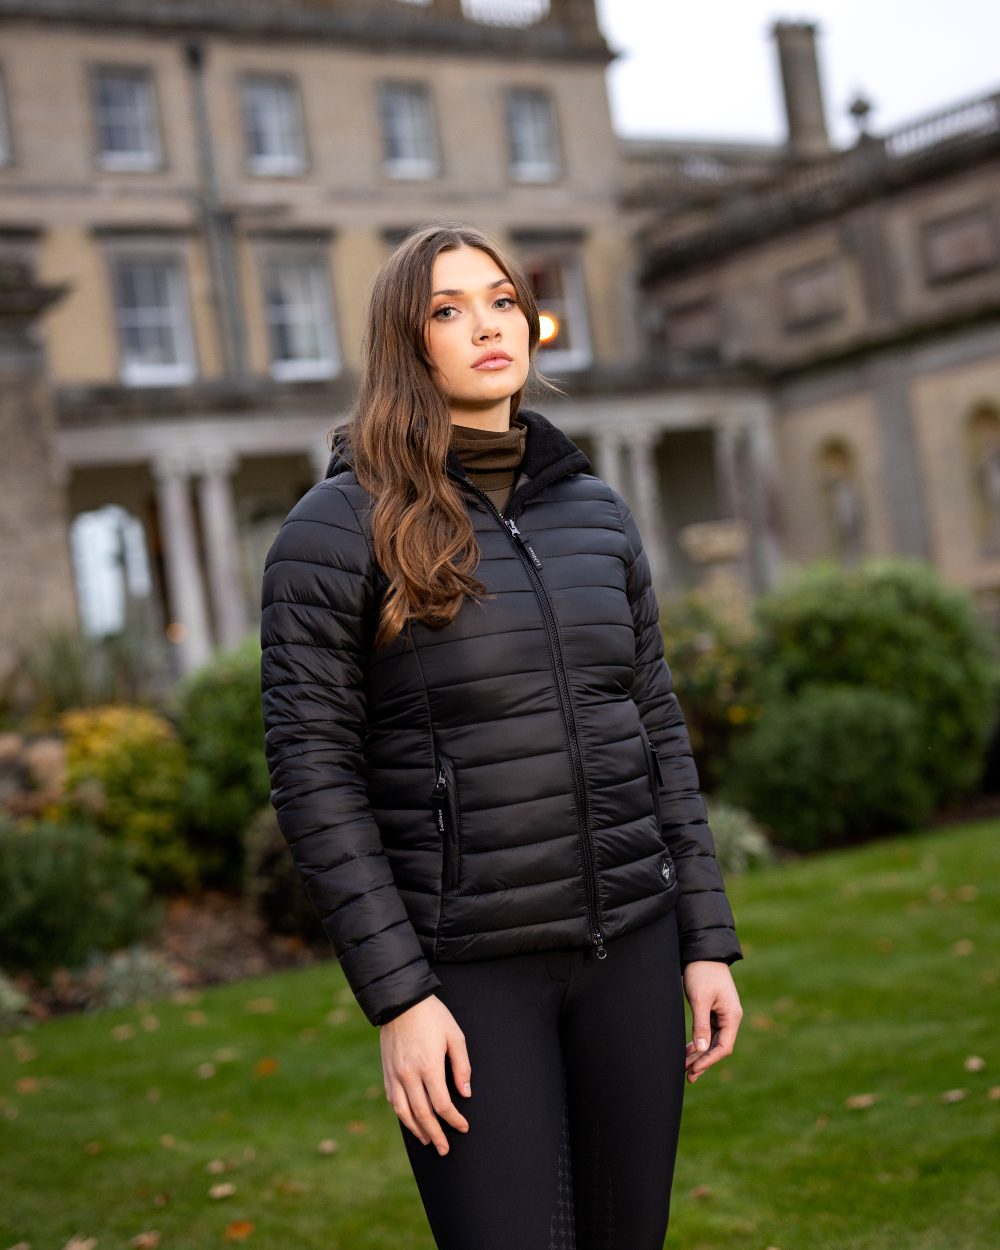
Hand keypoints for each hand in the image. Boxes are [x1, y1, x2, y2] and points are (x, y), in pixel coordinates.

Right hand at [379, 994, 472, 1154]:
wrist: (400, 1001)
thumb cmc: (432, 1016)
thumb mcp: (455, 1035)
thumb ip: (462, 1065)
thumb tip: (465, 1093)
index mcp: (429, 1066)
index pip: (442, 1104)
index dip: (454, 1120)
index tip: (463, 1127)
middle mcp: (409, 1075)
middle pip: (423, 1115)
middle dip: (436, 1135)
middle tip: (445, 1149)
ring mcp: (395, 1075)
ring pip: (404, 1112)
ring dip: (417, 1130)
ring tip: (428, 1141)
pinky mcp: (386, 1071)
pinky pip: (393, 1100)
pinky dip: (402, 1115)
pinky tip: (410, 1121)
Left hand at [682, 961, 742, 1083]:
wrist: (702, 952)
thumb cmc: (702, 972)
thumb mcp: (700, 999)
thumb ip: (701, 1025)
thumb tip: (703, 1049)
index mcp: (732, 1015)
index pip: (724, 1047)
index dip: (709, 1060)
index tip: (694, 1070)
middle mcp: (731, 1017)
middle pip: (719, 1046)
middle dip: (703, 1061)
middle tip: (687, 1075)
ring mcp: (723, 1014)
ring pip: (713, 1041)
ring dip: (700, 1053)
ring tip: (685, 1067)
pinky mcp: (715, 1010)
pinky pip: (709, 1032)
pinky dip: (700, 1042)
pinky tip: (689, 1050)